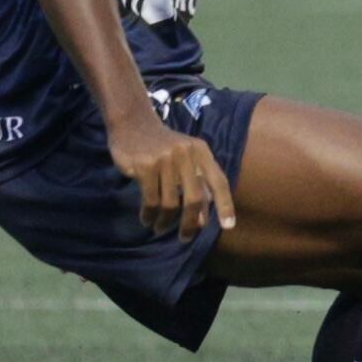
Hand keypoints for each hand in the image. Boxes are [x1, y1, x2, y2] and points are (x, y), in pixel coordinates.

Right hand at [109, 110, 236, 240]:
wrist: (133, 123)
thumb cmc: (163, 145)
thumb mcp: (186, 157)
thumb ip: (197, 183)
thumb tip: (202, 220)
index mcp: (201, 152)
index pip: (218, 181)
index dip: (225, 205)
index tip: (229, 226)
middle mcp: (187, 154)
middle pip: (195, 198)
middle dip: (190, 223)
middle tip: (185, 237)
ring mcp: (165, 159)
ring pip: (170, 203)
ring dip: (165, 221)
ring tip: (159, 227)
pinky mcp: (145, 166)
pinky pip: (151, 200)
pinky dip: (149, 214)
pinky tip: (147, 219)